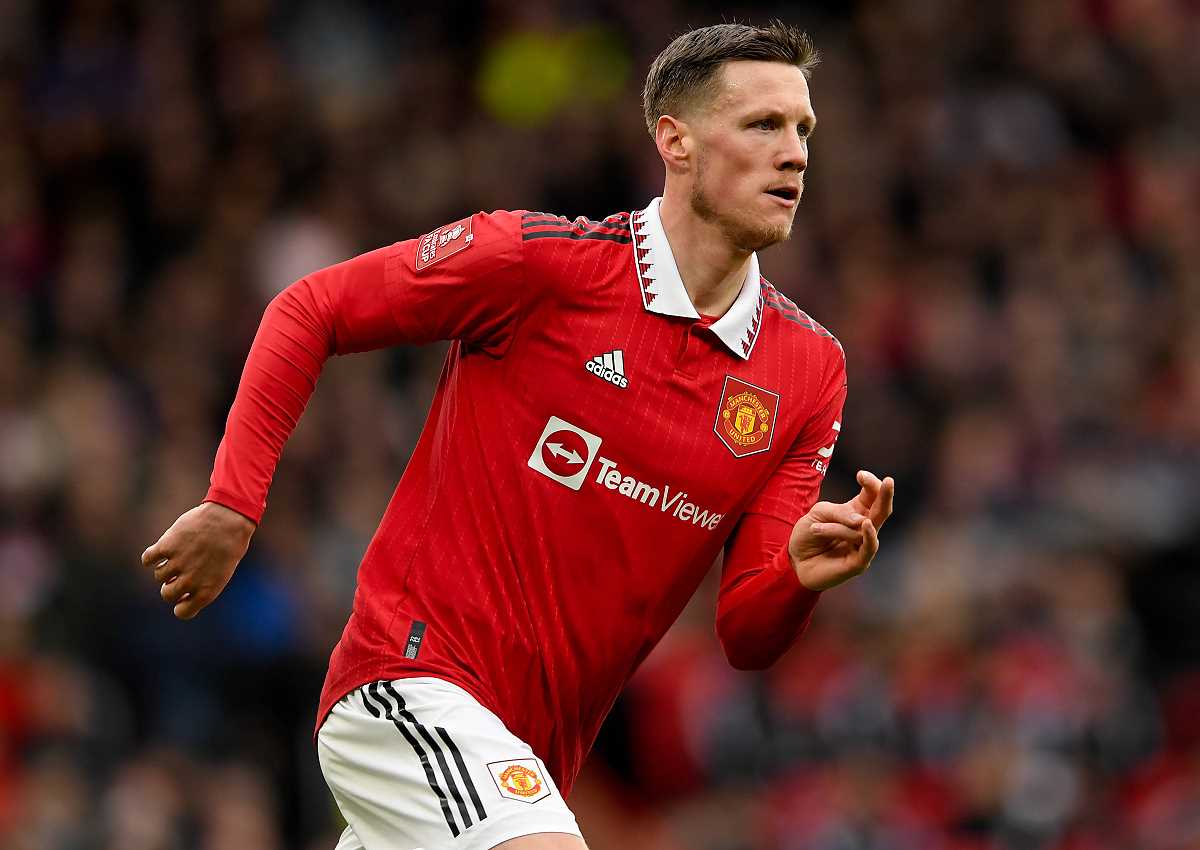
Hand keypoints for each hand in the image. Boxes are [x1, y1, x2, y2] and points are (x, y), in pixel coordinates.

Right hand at [141, 502, 255, 619]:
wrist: (229, 517)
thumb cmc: (230, 544)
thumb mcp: (222, 571)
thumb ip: (203, 585)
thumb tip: (181, 593)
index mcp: (207, 591)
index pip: (183, 612)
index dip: (181, 604)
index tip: (184, 595)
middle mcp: (190, 581)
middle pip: (167, 594)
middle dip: (170, 585)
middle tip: (178, 573)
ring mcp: (177, 563)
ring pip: (158, 575)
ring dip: (165, 567)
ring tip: (179, 554)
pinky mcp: (166, 546)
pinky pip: (147, 559)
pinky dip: (150, 556)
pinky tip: (161, 550)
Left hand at [789, 470, 894, 590]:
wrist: (795, 561)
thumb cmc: (807, 536)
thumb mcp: (818, 514)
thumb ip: (839, 512)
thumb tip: (863, 520)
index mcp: (856, 512)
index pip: (872, 495)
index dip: (871, 483)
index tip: (861, 474)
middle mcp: (865, 528)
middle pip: (882, 510)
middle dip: (885, 495)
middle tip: (889, 481)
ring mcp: (864, 546)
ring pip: (864, 527)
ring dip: (836, 527)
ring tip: (815, 529)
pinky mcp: (859, 563)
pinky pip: (869, 547)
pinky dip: (869, 535)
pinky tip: (866, 524)